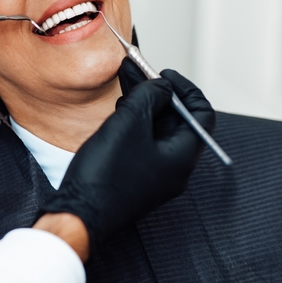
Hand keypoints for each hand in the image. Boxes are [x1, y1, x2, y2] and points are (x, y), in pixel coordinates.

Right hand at [39, 59, 215, 253]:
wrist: (80, 212)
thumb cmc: (106, 173)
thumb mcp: (130, 121)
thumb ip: (150, 95)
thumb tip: (162, 87)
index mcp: (183, 156)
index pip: (201, 114)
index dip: (185, 88)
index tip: (164, 74)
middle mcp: (175, 167)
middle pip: (178, 120)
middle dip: (159, 92)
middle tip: (139, 70)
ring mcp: (156, 173)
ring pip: (158, 129)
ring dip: (144, 103)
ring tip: (126, 80)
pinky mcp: (138, 176)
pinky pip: (144, 141)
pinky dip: (135, 120)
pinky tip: (120, 106)